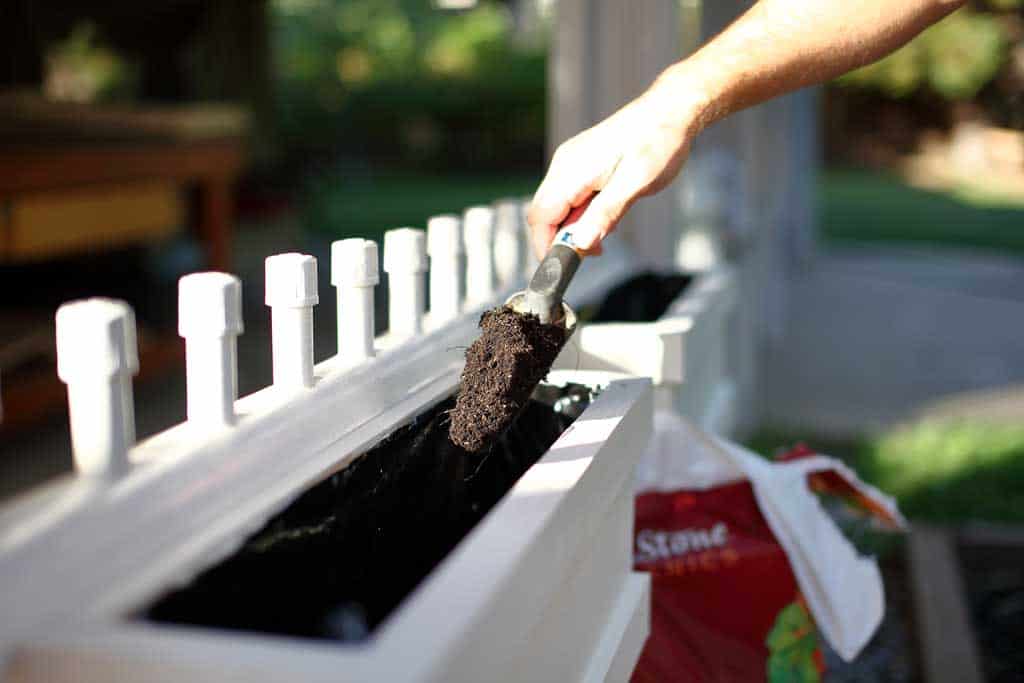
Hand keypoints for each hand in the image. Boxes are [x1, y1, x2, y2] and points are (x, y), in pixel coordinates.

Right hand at [527, 79, 707, 257]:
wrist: (670, 112)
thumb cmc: (657, 142)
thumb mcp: (635, 183)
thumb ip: (604, 215)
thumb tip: (579, 244)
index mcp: (571, 169)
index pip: (540, 217)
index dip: (546, 245)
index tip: (563, 266)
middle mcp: (564, 165)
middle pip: (543, 214)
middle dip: (562, 239)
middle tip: (594, 251)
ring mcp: (570, 163)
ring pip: (556, 207)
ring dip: (575, 226)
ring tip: (608, 228)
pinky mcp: (580, 164)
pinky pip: (569, 196)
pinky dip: (582, 213)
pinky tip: (607, 213)